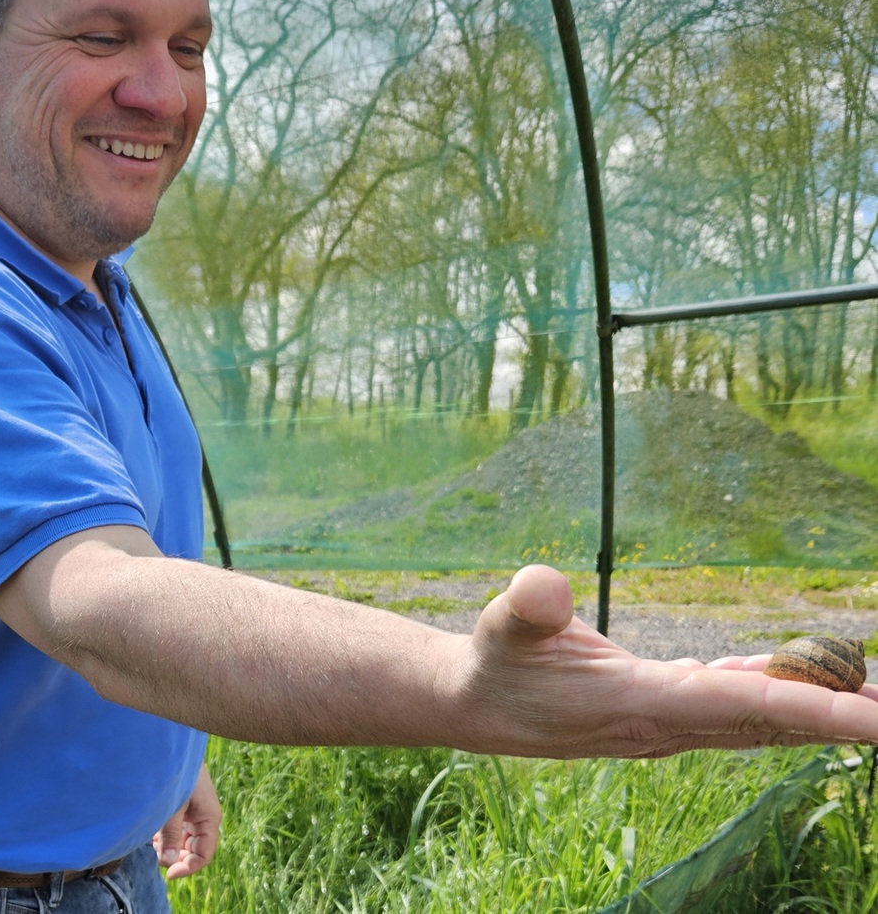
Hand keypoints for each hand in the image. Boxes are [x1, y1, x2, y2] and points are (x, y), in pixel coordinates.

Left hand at [154, 763, 220, 878]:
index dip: (187, 867)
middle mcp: (204, 818)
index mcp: (209, 819)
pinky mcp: (183, 806)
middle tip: (156, 852)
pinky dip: (165, 833)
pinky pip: (176, 829)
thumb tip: (167, 862)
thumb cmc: (177, 773)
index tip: (168, 873)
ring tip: (154, 835)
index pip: (203, 855)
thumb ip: (170, 834)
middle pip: (193, 850)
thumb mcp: (173, 806)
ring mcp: (193, 812)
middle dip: (176, 856)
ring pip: (183, 841)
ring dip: (169, 844)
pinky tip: (153, 827)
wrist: (172, 745)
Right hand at [448, 564, 877, 758]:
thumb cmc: (490, 660)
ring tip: (874, 695)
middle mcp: (663, 725)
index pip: (737, 708)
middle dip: (840, 717)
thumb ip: (524, 607)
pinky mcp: (661, 711)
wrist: (474, 707)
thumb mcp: (498, 626)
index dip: (810, 710)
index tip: (874, 718)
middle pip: (768, 722)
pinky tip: (798, 677)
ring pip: (758, 718)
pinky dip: (776, 693)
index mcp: (635, 705)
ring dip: (818, 708)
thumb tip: (542, 585)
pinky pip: (735, 706)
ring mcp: (666, 723)